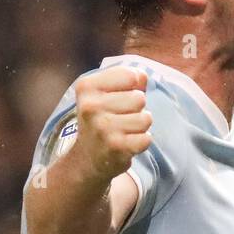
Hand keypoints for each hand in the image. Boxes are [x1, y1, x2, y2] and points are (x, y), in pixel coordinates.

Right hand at [70, 66, 152, 181]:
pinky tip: (127, 143)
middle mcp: (91, 106)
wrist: (87, 158)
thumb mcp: (104, 94)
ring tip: (124, 130)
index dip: (133, 86)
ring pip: (146, 118)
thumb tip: (143, 75)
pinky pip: (147, 138)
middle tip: (121, 118)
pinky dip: (142, 142)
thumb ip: (126, 79)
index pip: (130, 75)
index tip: (121, 96)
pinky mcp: (116, 147)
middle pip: (140, 98)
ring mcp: (103, 128)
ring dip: (140, 126)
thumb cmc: (101, 119)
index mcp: (87, 87)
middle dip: (137, 109)